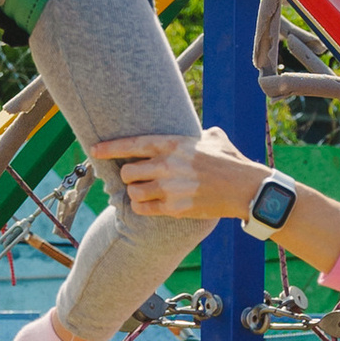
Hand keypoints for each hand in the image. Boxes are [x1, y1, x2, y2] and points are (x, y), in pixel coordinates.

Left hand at [102, 126, 261, 223]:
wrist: (245, 188)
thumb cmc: (231, 161)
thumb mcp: (213, 138)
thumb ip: (197, 134)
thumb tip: (196, 132)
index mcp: (173, 144)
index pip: (132, 144)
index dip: (110, 148)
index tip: (94, 150)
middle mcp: (167, 165)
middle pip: (127, 172)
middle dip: (129, 176)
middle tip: (137, 177)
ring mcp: (169, 188)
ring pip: (133, 192)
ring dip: (135, 193)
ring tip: (144, 192)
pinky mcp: (174, 208)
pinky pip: (143, 209)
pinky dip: (142, 208)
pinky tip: (149, 205)